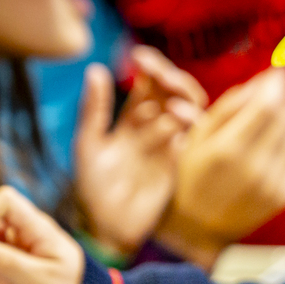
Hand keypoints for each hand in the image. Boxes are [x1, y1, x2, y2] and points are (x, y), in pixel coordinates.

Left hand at [73, 58, 203, 254]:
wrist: (107, 226)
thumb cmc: (93, 188)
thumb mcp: (88, 144)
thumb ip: (94, 109)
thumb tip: (97, 68)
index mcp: (133, 118)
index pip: (149, 83)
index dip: (149, 66)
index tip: (139, 57)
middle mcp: (156, 126)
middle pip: (174, 90)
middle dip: (169, 75)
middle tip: (158, 71)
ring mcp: (171, 142)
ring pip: (190, 107)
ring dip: (183, 94)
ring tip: (169, 90)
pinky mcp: (182, 161)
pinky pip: (196, 135)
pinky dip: (192, 120)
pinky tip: (178, 114)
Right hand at [154, 67, 284, 268]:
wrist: (195, 228)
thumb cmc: (190, 175)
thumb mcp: (197, 136)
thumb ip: (229, 107)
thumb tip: (262, 82)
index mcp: (227, 148)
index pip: (267, 105)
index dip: (278, 84)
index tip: (280, 72)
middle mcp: (253, 166)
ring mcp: (271, 184)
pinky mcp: (283, 197)